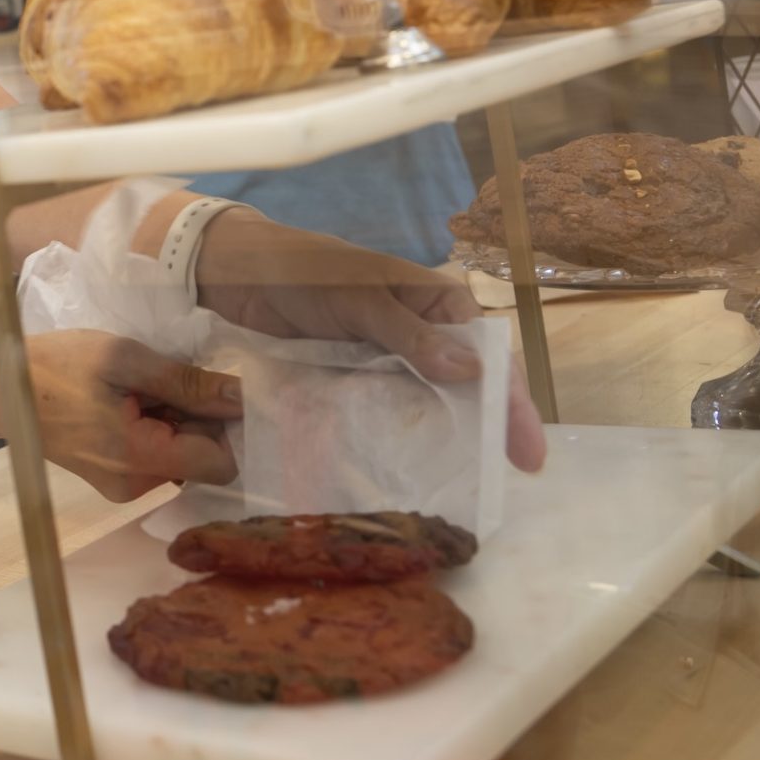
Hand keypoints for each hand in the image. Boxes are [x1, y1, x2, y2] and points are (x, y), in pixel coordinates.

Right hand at [0, 331, 241, 501]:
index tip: (209, 389)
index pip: (223, 464)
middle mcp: (137, 487)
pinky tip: (123, 400)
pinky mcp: (112, 479)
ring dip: (172, 418)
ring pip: (179, 454)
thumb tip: (243, 398)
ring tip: (133, 387)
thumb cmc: (53, 366)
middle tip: (156, 380)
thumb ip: (187, 383)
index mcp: (141, 460)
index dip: (228, 427)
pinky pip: (155, 454)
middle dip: (194, 417)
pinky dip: (152, 426)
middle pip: (201, 458)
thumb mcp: (123, 360)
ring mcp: (123, 487)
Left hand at [194, 210, 547, 471]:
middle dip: (486, 430)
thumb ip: (410, 334)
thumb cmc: (303, 272)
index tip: (526, 452)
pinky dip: (398, 439)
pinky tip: (406, 473)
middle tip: (503, 480)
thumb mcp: (358, 299)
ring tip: (463, 487)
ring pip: (428, 406)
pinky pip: (385, 414)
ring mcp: (386, 362)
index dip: (512, 402)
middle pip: (466, 388)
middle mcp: (420, 335)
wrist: (233, 274)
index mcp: (435, 304)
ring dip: (444, 441)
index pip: (489, 356)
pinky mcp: (353, 381)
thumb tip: (474, 371)